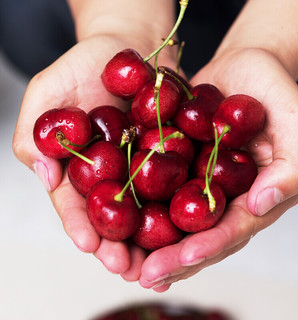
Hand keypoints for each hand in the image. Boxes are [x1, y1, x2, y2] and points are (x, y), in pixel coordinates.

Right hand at [12, 34, 176, 274]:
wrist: (127, 47)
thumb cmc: (83, 64)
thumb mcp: (48, 92)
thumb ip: (36, 133)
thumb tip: (44, 174)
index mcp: (79, 167)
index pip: (76, 203)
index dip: (80, 225)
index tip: (89, 246)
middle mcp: (111, 175)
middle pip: (113, 217)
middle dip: (118, 245)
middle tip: (129, 269)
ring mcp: (142, 168)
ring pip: (146, 210)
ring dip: (151, 239)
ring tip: (160, 265)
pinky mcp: (170, 156)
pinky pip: (177, 183)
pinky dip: (182, 205)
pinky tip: (190, 227)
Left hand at [137, 48, 297, 291]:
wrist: (239, 67)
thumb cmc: (271, 87)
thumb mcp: (294, 118)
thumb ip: (291, 164)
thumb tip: (263, 203)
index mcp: (257, 193)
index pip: (233, 229)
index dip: (209, 246)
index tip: (181, 259)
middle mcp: (227, 196)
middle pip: (201, 235)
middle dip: (175, 258)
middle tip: (145, 275)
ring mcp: (201, 183)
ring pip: (177, 222)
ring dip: (154, 244)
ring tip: (127, 263)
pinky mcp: (180, 167)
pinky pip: (159, 191)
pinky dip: (140, 208)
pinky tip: (119, 223)